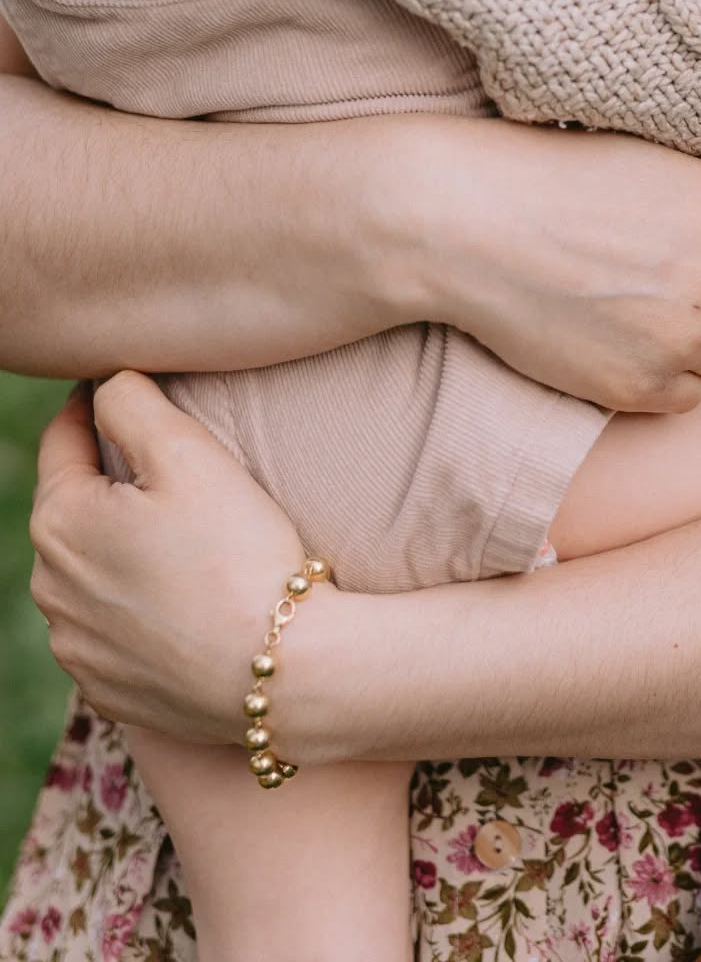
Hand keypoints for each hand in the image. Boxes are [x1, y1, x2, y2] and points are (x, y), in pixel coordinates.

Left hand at [31, 375, 316, 741]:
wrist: (280, 669)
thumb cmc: (238, 552)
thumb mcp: (189, 453)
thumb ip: (132, 402)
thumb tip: (105, 382)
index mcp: (60, 521)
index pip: (62, 439)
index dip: (95, 407)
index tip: (131, 391)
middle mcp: (49, 588)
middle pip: (75, 508)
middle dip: (113, 484)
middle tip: (177, 472)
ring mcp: (75, 646)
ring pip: (90, 571)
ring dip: (123, 549)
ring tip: (187, 541)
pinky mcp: (107, 688)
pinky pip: (112, 629)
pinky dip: (140, 607)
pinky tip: (187, 600)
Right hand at [359, 118, 700, 413]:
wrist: (469, 223)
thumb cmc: (553, 177)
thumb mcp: (653, 164)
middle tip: (672, 286)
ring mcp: (686, 335)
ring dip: (700, 343)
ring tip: (641, 314)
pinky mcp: (644, 385)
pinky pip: (688, 397)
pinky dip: (663, 379)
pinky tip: (619, 343)